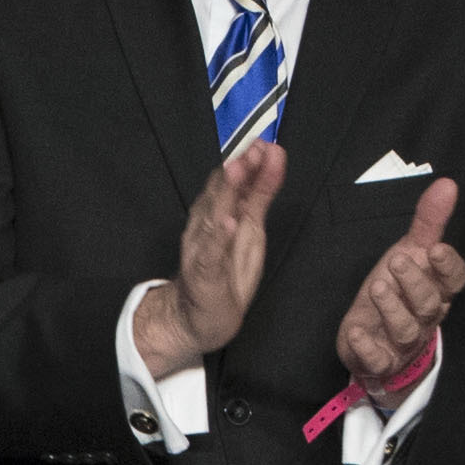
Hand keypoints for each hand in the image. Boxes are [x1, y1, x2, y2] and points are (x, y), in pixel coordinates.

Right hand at [135, 140, 284, 374]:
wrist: (193, 320)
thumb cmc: (224, 274)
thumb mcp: (250, 229)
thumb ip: (259, 194)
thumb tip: (272, 159)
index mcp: (218, 214)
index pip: (233, 182)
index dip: (249, 163)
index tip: (267, 144)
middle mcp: (205, 227)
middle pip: (220, 193)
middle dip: (238, 170)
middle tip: (254, 148)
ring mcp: (202, 250)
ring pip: (212, 216)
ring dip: (224, 193)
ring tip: (237, 171)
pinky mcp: (203, 275)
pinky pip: (209, 254)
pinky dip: (217, 238)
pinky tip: (227, 224)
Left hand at [336, 176, 464, 391]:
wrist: (379, 341)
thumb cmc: (399, 291)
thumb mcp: (410, 254)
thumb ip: (427, 223)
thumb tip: (446, 183)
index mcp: (437, 290)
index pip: (455, 281)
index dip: (448, 267)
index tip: (436, 249)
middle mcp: (425, 316)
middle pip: (430, 303)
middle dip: (415, 283)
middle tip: (397, 262)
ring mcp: (403, 340)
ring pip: (406, 329)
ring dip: (392, 309)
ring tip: (377, 287)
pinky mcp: (379, 359)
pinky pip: (377, 358)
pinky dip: (367, 346)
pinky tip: (355, 330)